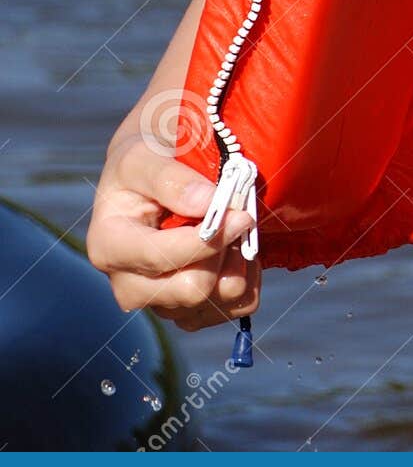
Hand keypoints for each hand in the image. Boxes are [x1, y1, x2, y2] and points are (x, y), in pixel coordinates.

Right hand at [86, 129, 258, 331]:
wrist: (154, 170)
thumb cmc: (145, 158)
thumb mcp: (144, 155)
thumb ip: (171, 178)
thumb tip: (207, 203)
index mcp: (109, 246)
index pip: (163, 259)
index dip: (208, 240)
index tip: (241, 214)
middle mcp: (128, 283)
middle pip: (190, 291)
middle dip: (224, 255)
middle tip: (242, 219)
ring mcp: (159, 300)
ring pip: (213, 304)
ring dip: (238, 267)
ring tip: (240, 232)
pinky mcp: (188, 308)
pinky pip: (230, 311)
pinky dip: (247, 282)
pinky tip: (242, 250)